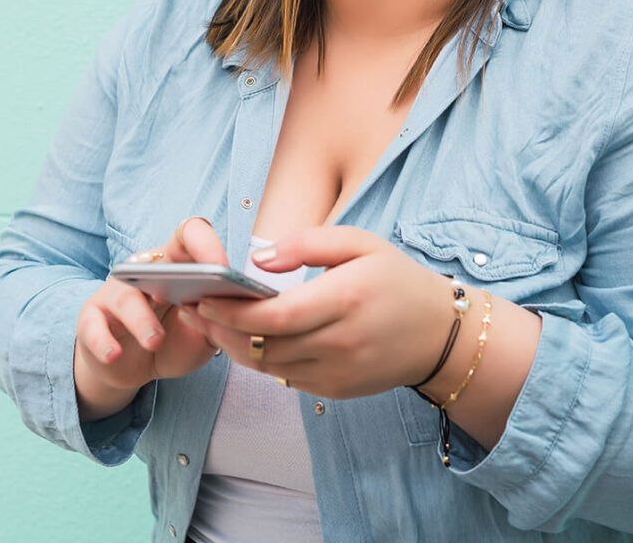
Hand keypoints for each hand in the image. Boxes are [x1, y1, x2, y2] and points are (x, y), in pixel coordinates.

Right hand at [74, 217, 227, 419]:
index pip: (190, 235)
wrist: (135, 368)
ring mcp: (115, 293)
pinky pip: (92, 327)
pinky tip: (114, 355)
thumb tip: (230, 312)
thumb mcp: (203, 335)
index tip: (223, 269)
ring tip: (155, 340)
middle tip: (194, 298)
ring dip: (142, 320)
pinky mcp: (91, 319)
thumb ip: (216, 321)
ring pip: (126, 297)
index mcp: (177, 263)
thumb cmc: (175, 340)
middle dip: (175, 276)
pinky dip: (103, 342)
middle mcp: (144, 270)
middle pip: (157, 261)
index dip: (206, 245)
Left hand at [179, 226, 456, 398]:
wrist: (440, 334)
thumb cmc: (398, 280)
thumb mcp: (360, 243)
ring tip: (210, 324)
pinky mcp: (336, 389)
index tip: (202, 295)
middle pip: (261, 347)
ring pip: (268, 367)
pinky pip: (286, 378)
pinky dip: (262, 360)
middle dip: (219, 330)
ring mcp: (337, 372)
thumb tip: (258, 259)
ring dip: (234, 348)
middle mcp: (338, 342)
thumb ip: (307, 244)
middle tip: (191, 310)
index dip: (231, 311)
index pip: (272, 315)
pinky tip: (247, 339)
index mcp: (343, 300)